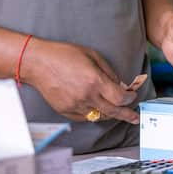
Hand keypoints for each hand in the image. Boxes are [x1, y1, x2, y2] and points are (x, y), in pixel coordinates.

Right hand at [21, 38, 137, 123]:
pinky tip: (96, 107)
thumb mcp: (92, 55)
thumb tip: (120, 85)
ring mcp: (75, 105)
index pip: (120, 98)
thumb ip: (108, 72)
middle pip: (113, 112)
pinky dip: (93, 113)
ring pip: (99, 116)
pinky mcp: (65, 111)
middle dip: (127, 115)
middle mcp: (86, 96)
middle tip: (135, 118)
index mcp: (94, 80)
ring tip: (115, 110)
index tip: (131, 96)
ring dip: (109, 113)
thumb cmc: (64, 55)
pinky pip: (85, 117)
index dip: (129, 98)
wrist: (38, 63)